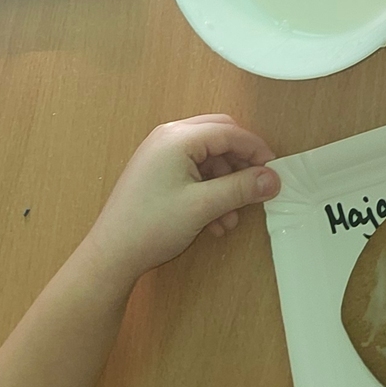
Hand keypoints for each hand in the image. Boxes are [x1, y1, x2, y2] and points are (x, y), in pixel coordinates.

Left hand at [89, 117, 278, 287]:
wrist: (111, 254)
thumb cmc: (154, 225)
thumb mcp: (203, 207)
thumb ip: (241, 188)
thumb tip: (273, 179)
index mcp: (178, 137)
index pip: (229, 131)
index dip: (256, 150)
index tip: (274, 172)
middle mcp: (168, 137)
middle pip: (218, 139)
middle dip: (240, 166)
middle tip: (256, 189)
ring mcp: (159, 154)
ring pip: (206, 159)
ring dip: (224, 184)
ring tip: (231, 218)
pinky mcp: (155, 173)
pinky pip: (191, 172)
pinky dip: (207, 191)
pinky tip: (214, 222)